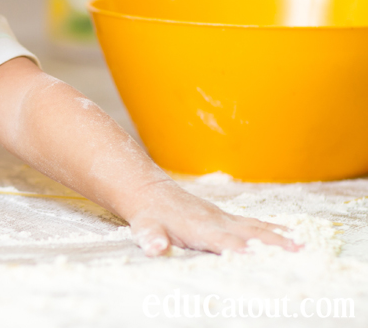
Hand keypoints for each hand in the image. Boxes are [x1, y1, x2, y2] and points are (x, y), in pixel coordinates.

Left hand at [126, 180, 301, 256]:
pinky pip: (254, 223)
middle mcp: (216, 221)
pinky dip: (274, 228)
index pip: (223, 241)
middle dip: (272, 243)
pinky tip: (291, 234)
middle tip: (299, 252)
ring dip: (280, 236)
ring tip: (304, 245)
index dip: (239, 248)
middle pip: (248, 233)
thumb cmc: (149, 214)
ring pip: (256, 226)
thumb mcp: (144, 228)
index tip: (257, 256)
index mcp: (199, 228)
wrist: (149, 191)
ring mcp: (223, 217)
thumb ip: (151, 238)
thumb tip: (154, 247)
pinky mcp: (226, 216)